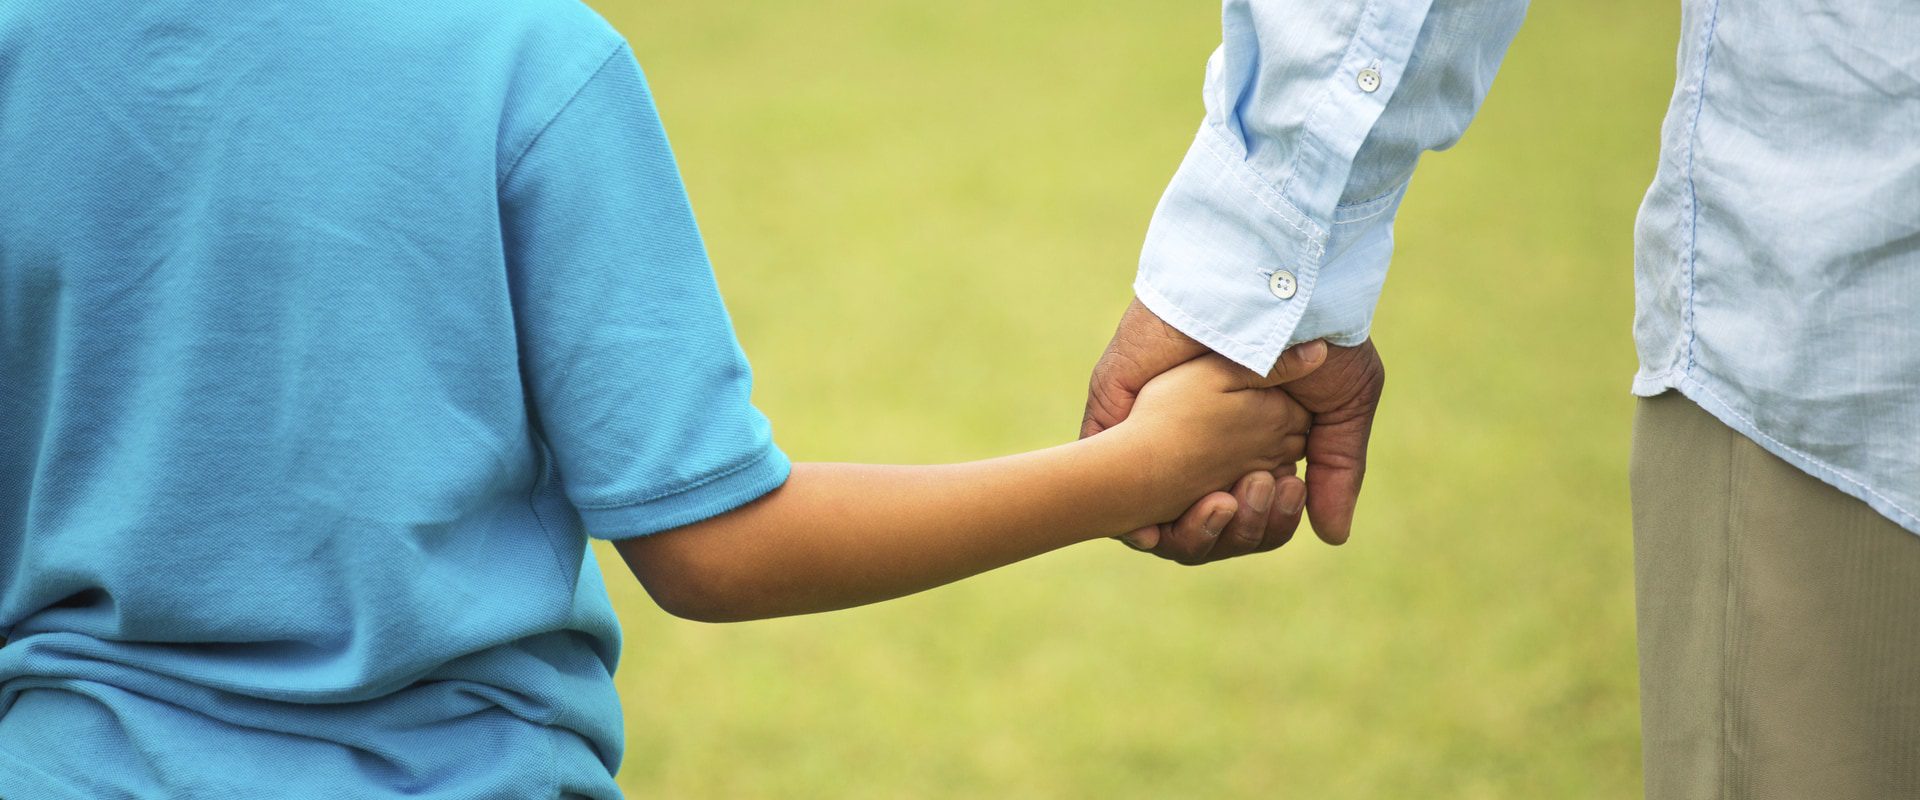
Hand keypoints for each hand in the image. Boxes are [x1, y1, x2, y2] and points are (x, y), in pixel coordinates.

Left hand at [1083, 297, 1381, 558]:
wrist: (1274, 286)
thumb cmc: (1319, 336)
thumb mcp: (1340, 408)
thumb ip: (1336, 471)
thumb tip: (1333, 537)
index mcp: (1246, 445)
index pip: (1244, 513)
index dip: (1263, 524)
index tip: (1287, 497)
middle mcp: (1196, 442)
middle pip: (1200, 522)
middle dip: (1229, 530)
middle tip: (1255, 492)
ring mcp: (1153, 425)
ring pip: (1150, 511)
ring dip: (1187, 526)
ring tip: (1225, 499)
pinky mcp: (1116, 408)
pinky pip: (1102, 473)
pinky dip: (1121, 510)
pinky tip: (1148, 528)